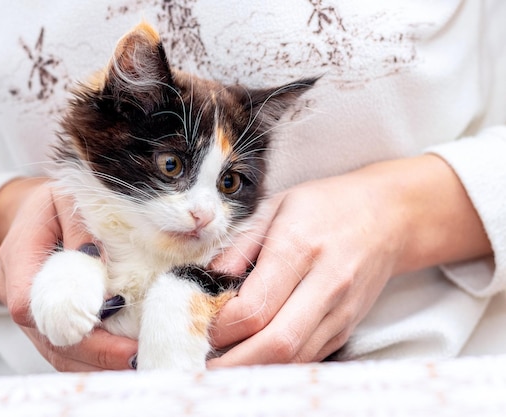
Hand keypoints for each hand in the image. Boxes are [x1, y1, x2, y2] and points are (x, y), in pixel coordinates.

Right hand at [0, 178, 137, 370]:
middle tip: (136, 357)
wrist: (37, 209)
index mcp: (16, 254)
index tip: (115, 317)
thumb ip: (80, 228)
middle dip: (94, 352)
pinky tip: (122, 362)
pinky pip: (63, 349)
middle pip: (47, 336)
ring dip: (96, 363)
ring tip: (137, 364)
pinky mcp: (41, 321)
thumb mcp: (68, 196)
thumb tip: (97, 262)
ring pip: (55, 351)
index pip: (28, 302)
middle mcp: (13, 289)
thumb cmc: (57, 199)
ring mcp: (25, 310)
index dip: (68, 317)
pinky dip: (93, 359)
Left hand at [208, 155, 490, 365]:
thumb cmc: (327, 206)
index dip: (222, 324)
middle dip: (234, 361)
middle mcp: (326, 284)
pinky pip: (309, 357)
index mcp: (300, 247)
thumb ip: (240, 243)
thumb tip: (209, 279)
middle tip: (205, 361)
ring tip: (224, 362)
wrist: (390, 217)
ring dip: (254, 367)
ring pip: (294, 358)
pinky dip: (278, 364)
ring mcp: (341, 310)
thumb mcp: (277, 206)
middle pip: (277, 343)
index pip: (256, 307)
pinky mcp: (348, 327)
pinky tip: (255, 356)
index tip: (202, 321)